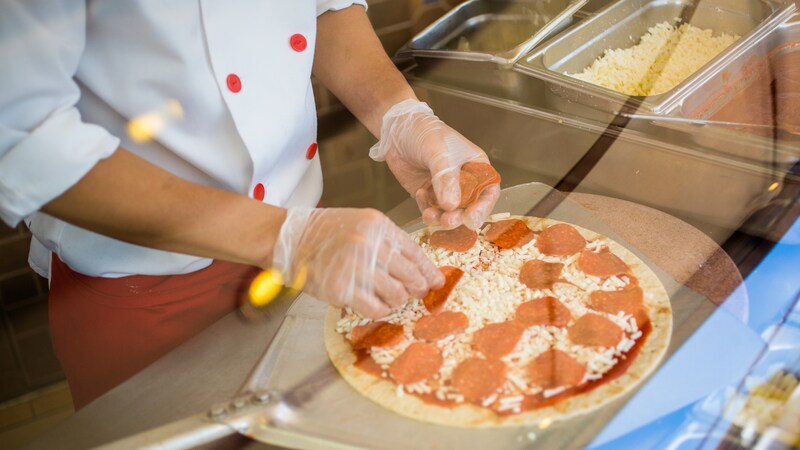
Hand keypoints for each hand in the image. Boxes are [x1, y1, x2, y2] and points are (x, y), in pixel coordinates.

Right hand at [272, 208, 444, 318]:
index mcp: (377, 226)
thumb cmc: (327, 232)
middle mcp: (368, 244)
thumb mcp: (362, 224)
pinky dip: (380, 310)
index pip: (414, 252)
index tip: (437, 282)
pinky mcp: (341, 289)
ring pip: (396, 295)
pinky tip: (376, 305)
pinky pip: (375, 308)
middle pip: (409, 276)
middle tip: (417, 294)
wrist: (291, 238)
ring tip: (392, 298)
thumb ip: (388, 242)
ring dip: (398, 300)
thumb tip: (418, 268)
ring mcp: (354, 267)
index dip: (429, 271)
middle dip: (418, 289)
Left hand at [369, 100, 499, 229]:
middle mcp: (464, 182)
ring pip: (449, 214)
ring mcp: (445, 190)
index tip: (471, 218)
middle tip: (448, 220)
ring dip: (441, 218)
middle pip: (469, 208)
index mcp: (476, 168)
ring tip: (430, 215)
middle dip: (459, 217)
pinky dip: (426, 209)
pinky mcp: (428, 195)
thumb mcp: (440, 154)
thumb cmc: (426, 133)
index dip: (482, 208)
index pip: (488, 192)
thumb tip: (452, 205)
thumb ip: (446, 179)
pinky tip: (420, 194)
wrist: (397, 130)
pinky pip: (431, 210)